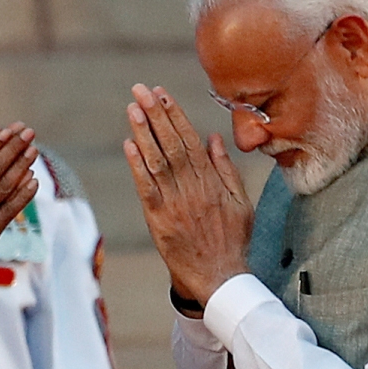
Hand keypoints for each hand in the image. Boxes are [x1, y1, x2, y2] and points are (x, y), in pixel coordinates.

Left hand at [124, 84, 253, 305]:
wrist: (222, 278)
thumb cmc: (233, 241)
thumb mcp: (240, 202)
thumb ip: (225, 169)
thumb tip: (213, 138)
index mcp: (212, 181)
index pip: (190, 140)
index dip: (175, 115)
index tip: (162, 93)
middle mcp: (193, 188)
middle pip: (172, 144)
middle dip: (155, 114)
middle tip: (141, 89)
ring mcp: (176, 204)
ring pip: (158, 161)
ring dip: (143, 133)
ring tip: (132, 108)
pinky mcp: (160, 221)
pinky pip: (147, 189)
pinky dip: (137, 166)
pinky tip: (128, 145)